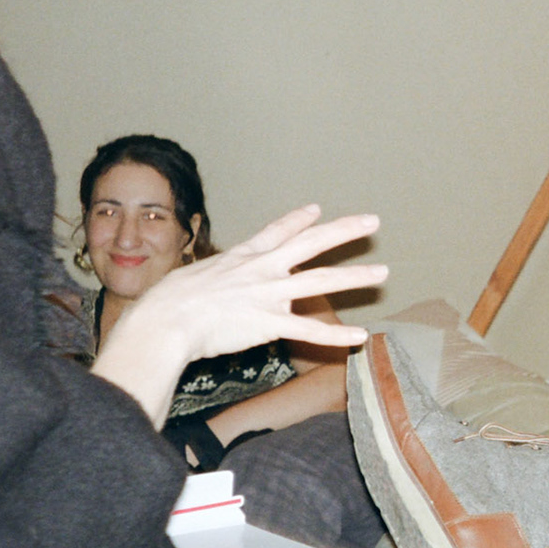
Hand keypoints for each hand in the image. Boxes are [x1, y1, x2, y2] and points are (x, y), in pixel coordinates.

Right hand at [129, 205, 382, 362]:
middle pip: (311, 244)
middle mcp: (262, 270)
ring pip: (321, 281)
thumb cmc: (169, 302)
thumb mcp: (194, 275)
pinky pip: (311, 331)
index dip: (299, 220)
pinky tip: (361, 337)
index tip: (316, 210)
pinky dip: (338, 336)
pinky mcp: (269, 324)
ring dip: (355, 277)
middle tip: (372, 221)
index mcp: (243, 256)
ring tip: (383, 273)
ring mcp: (269, 295)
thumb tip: (212, 282)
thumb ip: (214, 277)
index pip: (277, 232)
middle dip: (344, 231)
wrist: (166, 321)